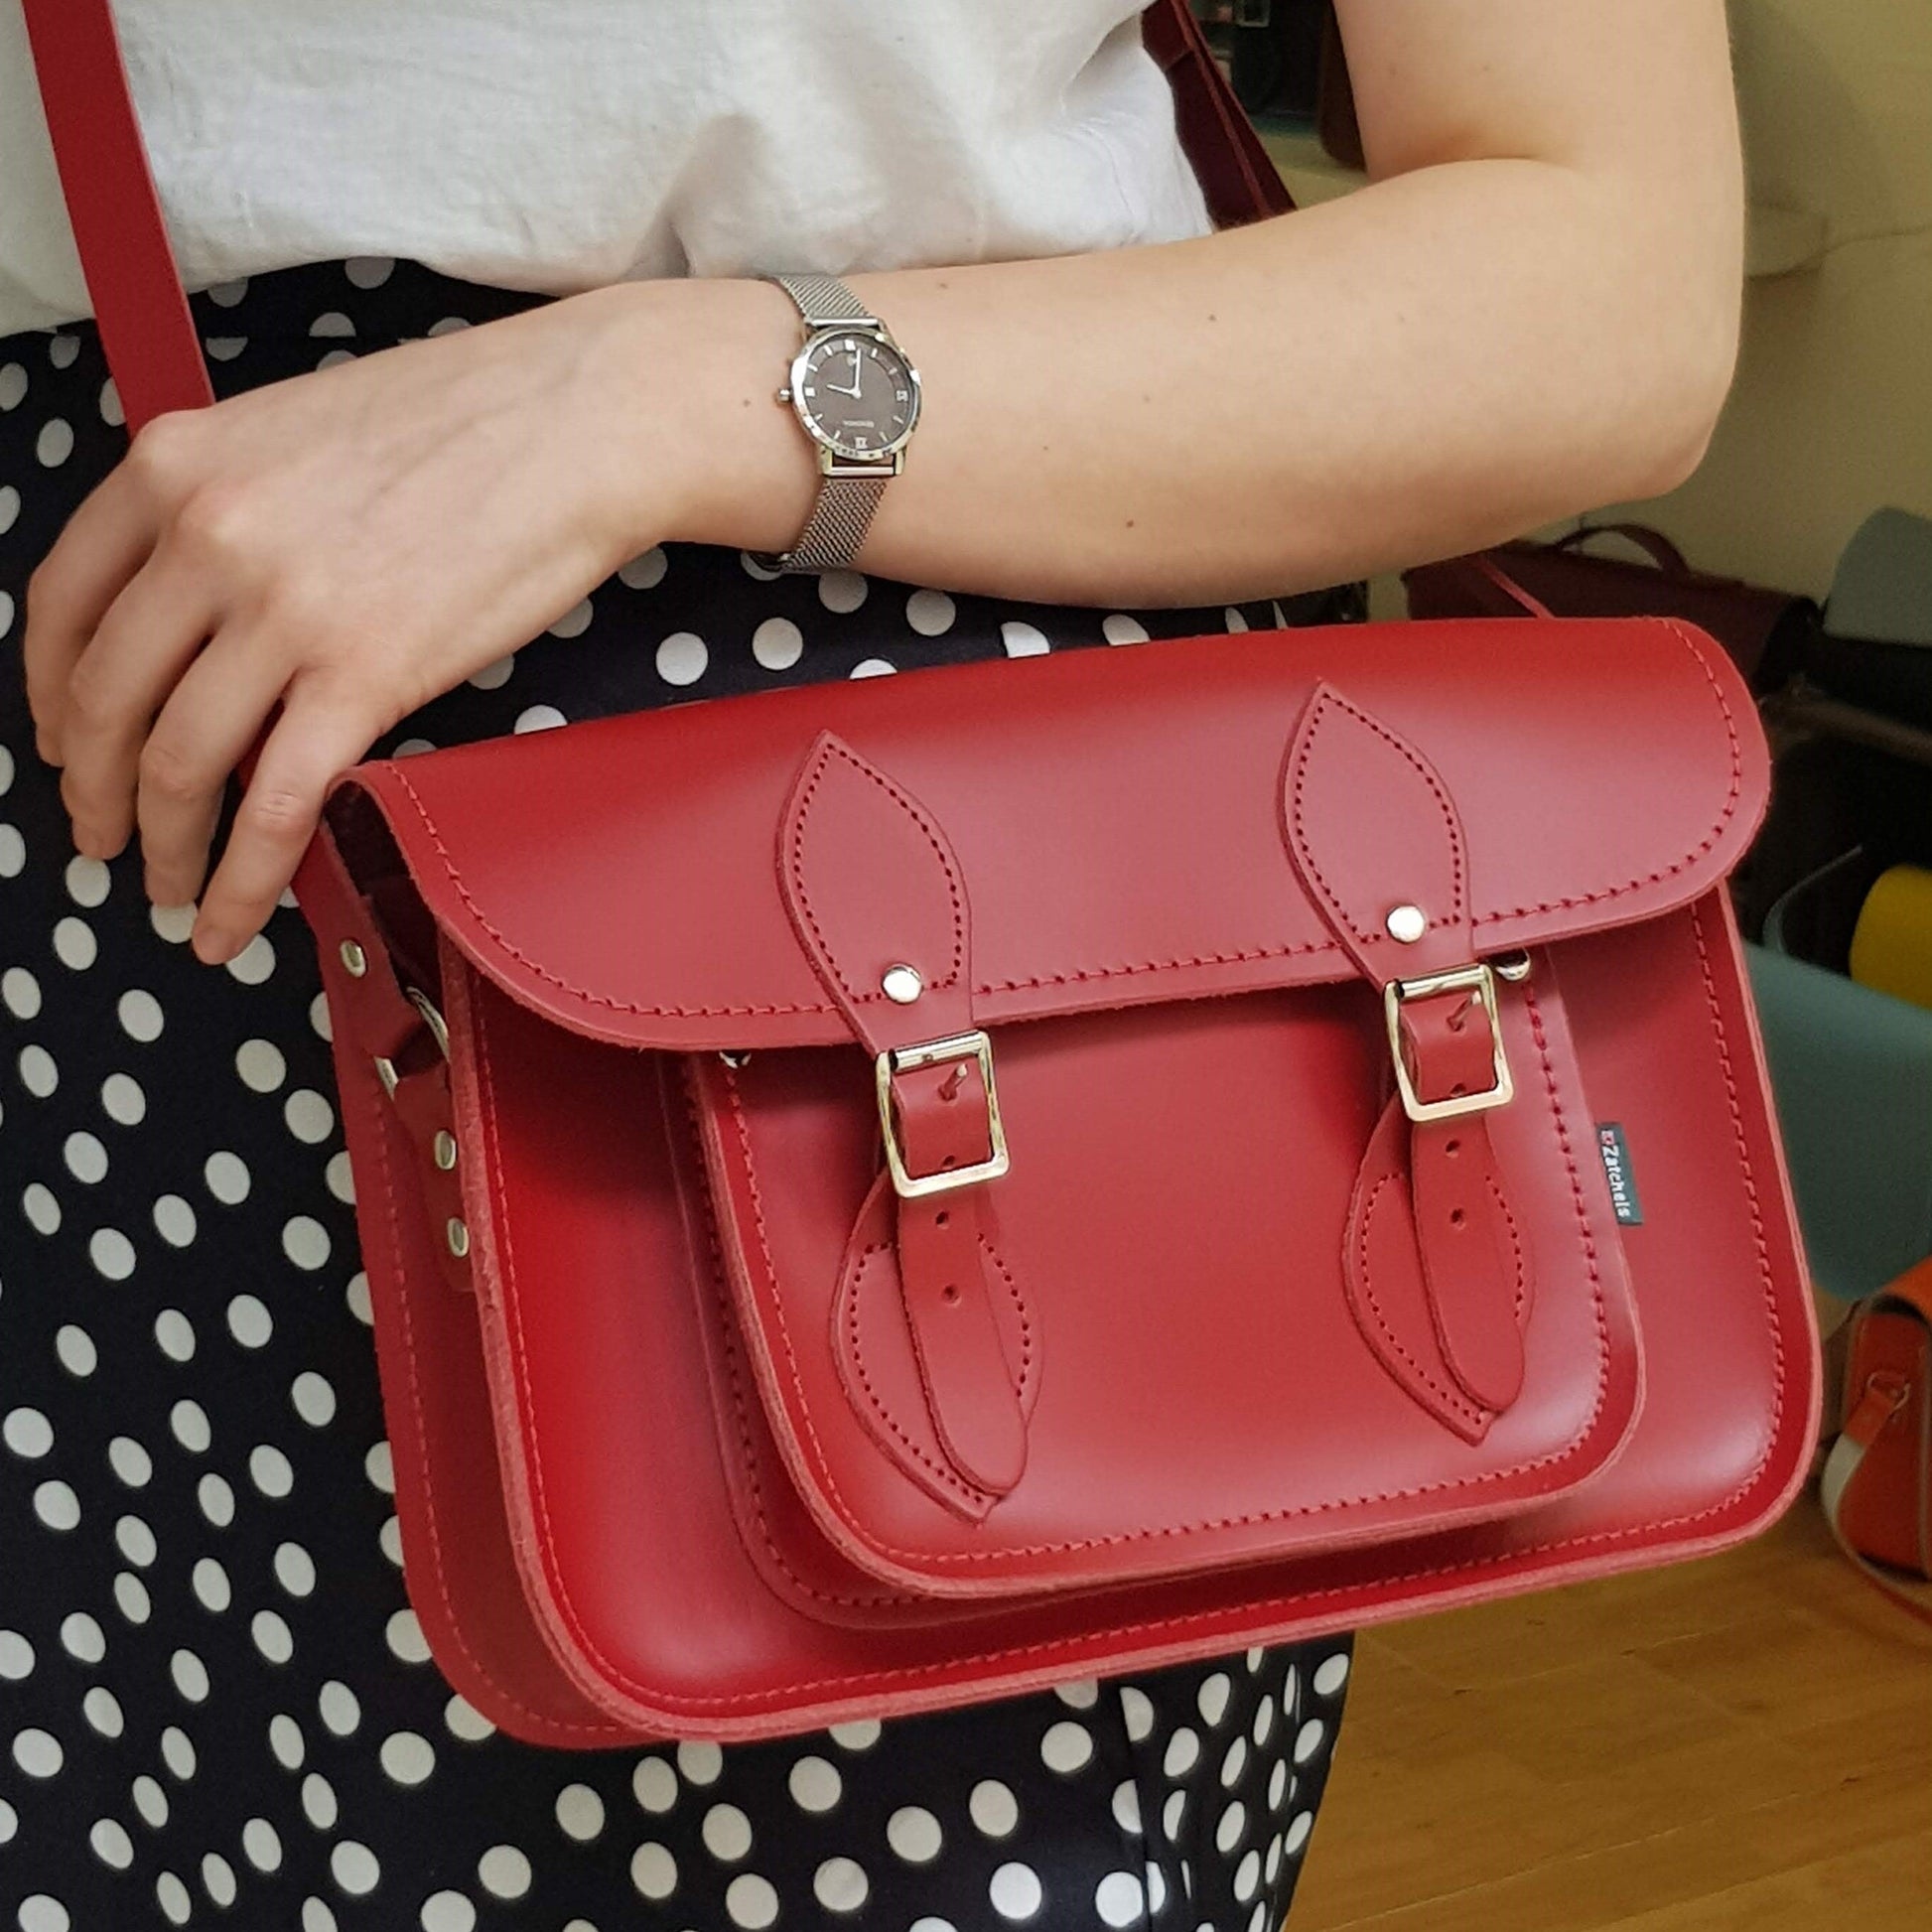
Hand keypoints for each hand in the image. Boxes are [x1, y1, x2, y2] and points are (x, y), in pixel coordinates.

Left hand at [22, 284, 674, 964]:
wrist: (580, 420)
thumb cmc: (465, 420)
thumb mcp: (296, 435)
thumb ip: (227, 514)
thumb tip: (207, 620)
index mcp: (176, 463)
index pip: (61, 603)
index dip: (49, 696)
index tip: (64, 744)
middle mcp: (207, 533)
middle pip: (104, 697)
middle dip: (93, 792)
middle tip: (101, 839)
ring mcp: (281, 609)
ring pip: (176, 763)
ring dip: (160, 848)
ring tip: (164, 890)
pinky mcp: (364, 675)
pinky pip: (274, 805)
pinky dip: (238, 882)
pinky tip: (228, 920)